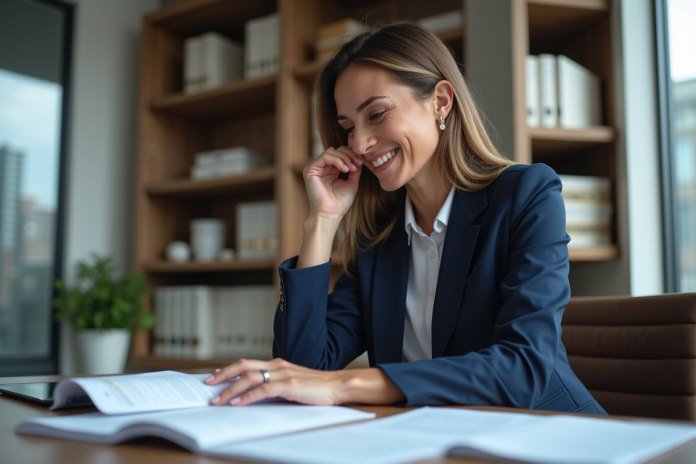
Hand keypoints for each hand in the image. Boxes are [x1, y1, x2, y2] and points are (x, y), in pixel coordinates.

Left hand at [204, 358, 345, 405]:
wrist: (338, 385)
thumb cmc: (317, 387)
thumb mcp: (292, 383)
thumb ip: (275, 385)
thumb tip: (255, 395)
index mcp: (277, 364)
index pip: (247, 363)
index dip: (229, 369)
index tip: (214, 376)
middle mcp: (277, 365)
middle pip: (243, 366)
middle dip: (222, 375)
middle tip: (207, 384)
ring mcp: (283, 374)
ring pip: (249, 378)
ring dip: (230, 389)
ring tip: (217, 400)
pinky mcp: (289, 385)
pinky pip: (263, 390)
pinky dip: (247, 396)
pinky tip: (237, 403)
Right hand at [303, 146, 362, 221]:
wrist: (330, 214)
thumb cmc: (340, 202)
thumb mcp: (352, 182)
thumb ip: (354, 169)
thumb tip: (359, 157)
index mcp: (331, 170)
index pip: (341, 154)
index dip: (352, 155)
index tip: (361, 163)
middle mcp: (322, 167)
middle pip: (336, 150)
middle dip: (349, 155)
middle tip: (357, 164)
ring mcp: (315, 168)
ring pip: (331, 151)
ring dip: (345, 157)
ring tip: (351, 168)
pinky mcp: (310, 170)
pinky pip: (325, 156)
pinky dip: (337, 160)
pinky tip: (344, 169)